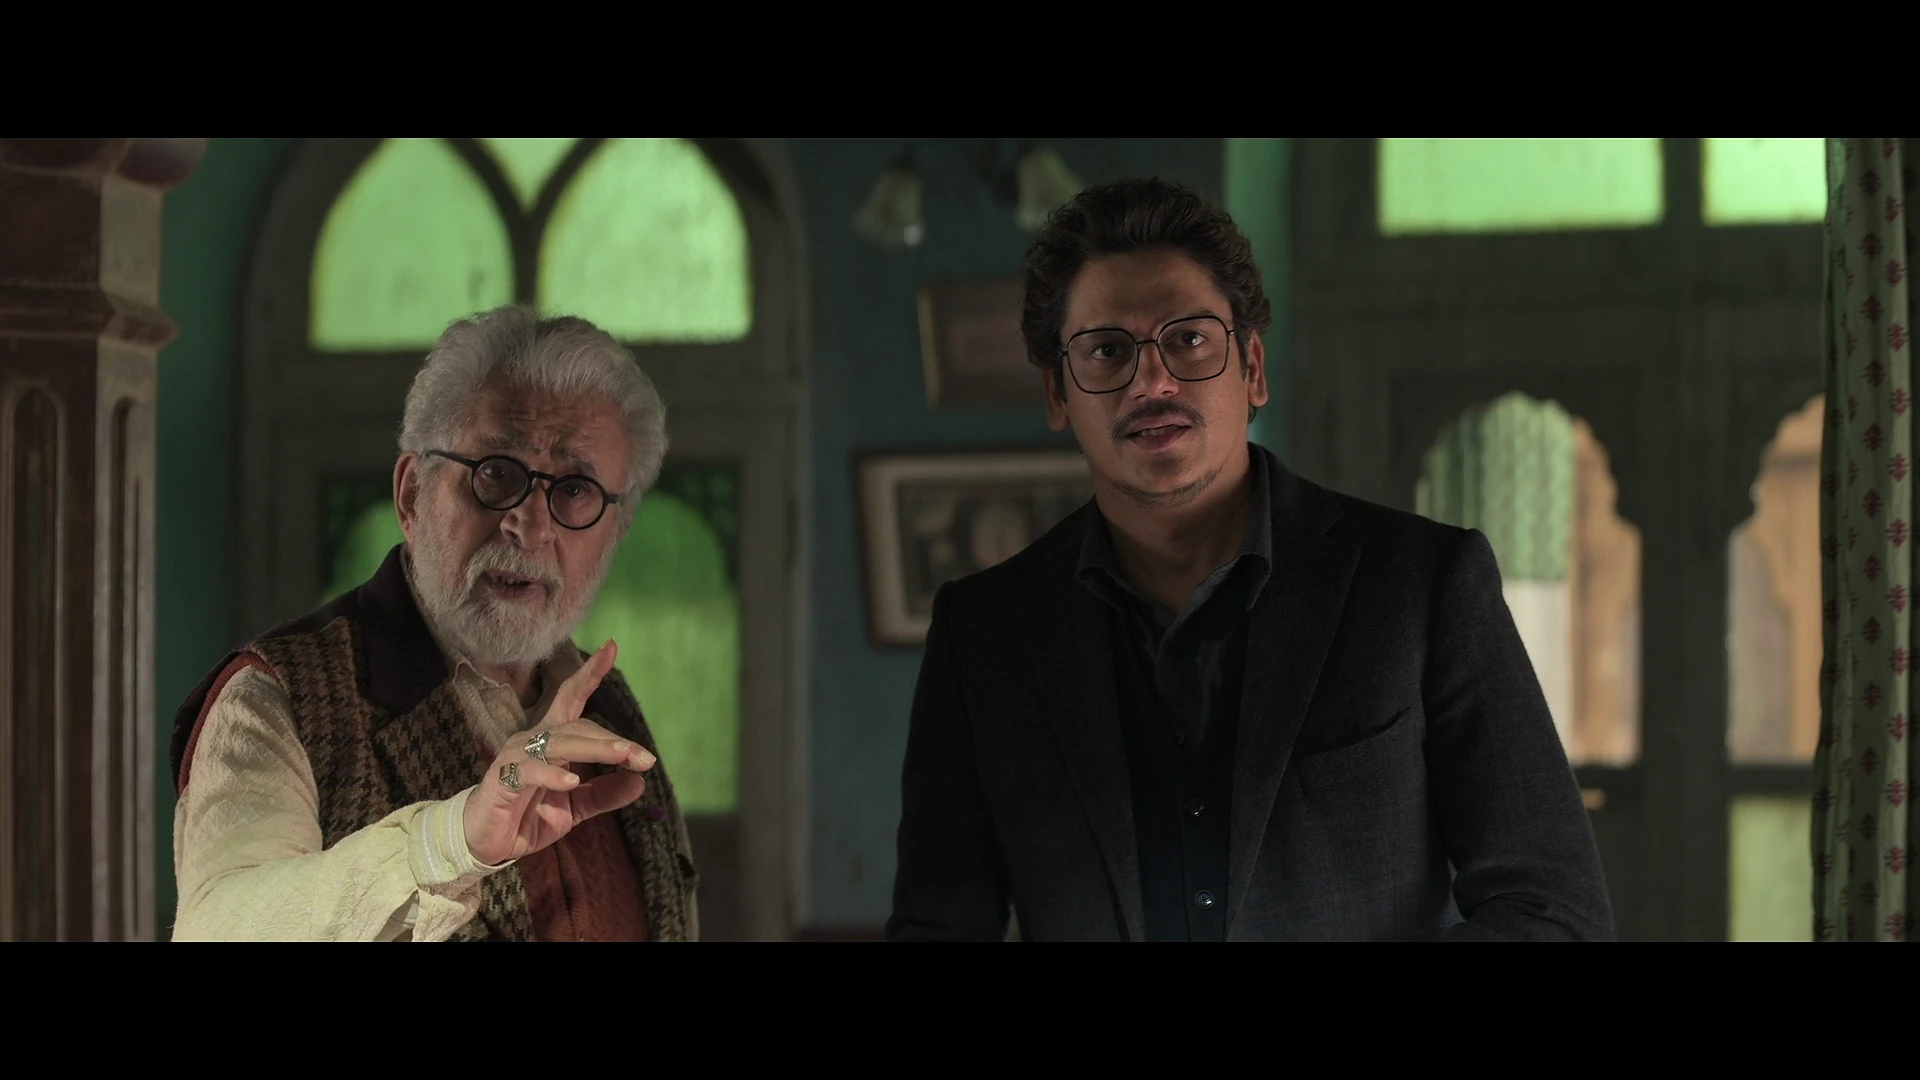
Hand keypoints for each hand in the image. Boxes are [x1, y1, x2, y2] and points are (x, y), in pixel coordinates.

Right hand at [462, 641, 655, 866]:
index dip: (590, 674)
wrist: (485, 844)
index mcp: (551, 740)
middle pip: (577, 727)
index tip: (612, 646)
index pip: (572, 699)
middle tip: (645, 758)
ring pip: (561, 743)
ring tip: (625, 756)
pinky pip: (531, 770)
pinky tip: (572, 781)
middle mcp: (533, 739)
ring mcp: (517, 756)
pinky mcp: (503, 778)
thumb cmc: (527, 816)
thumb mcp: (573, 808)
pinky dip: (553, 774)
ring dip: (595, 748)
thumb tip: (639, 783)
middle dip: (612, 741)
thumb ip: (602, 794)